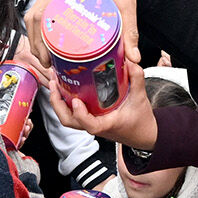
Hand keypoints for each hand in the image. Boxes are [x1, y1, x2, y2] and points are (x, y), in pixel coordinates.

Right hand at [21, 0, 146, 72]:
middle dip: (36, 42)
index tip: (47, 59)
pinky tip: (50, 38)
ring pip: (35, 12)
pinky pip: (42, 6)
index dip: (39, 41)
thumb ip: (129, 30)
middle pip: (33, 17)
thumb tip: (134, 58)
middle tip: (48, 63)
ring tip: (47, 54)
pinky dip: (42, 23)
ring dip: (37, 34)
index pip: (41, 16)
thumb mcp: (126, 2)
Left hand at [44, 53, 160, 149]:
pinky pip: (72, 113)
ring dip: (58, 101)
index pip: (88, 124)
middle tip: (54, 83)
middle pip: (69, 120)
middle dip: (57, 103)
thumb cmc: (140, 122)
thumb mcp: (140, 98)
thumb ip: (136, 78)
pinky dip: (65, 101)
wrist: (143, 134)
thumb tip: (129, 62)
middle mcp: (94, 125)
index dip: (79, 113)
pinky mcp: (89, 119)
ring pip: (68, 117)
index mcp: (105, 124)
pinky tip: (64, 87)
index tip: (77, 100)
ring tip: (55, 82)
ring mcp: (90, 123)